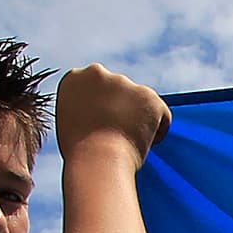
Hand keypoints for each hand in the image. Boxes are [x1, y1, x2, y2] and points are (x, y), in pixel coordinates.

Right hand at [56, 65, 171, 161]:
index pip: (96, 89)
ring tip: (126, 142)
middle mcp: (98, 73)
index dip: (101, 110)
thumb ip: (83, 111)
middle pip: (119, 92)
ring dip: (138, 120)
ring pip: (140, 103)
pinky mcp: (149, 95)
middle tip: (116, 136)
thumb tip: (97, 116)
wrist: (96, 159)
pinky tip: (143, 143)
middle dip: (121, 111)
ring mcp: (124, 83)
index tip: (100, 127)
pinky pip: (161, 114)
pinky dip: (157, 131)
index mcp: (75, 78)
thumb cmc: (80, 153)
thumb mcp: (71, 124)